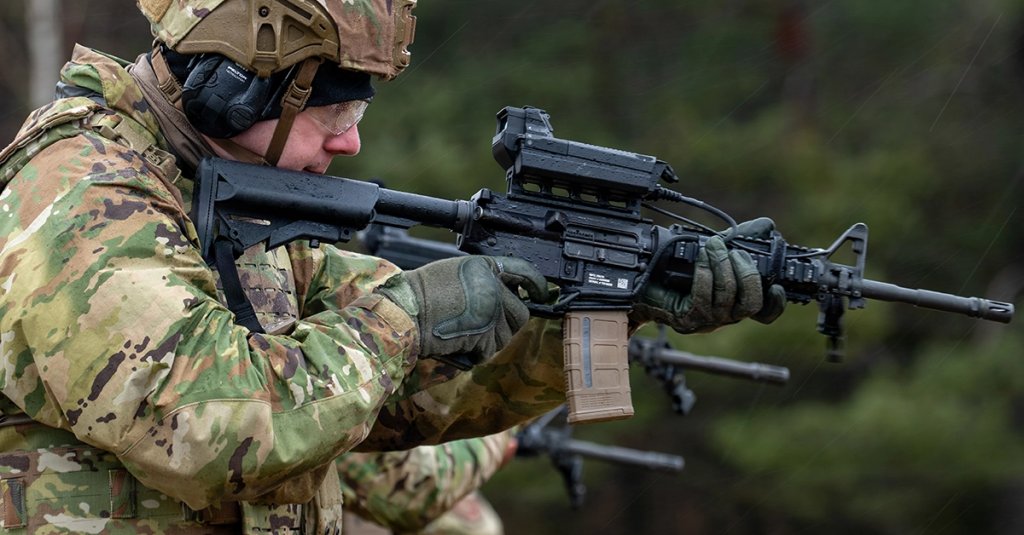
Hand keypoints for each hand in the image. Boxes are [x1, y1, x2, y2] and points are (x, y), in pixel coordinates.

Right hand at [378, 255, 548, 362]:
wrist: (405, 312)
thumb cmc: (421, 294)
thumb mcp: (455, 273)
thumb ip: (482, 280)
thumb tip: (503, 293)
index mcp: (485, 267)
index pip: (524, 270)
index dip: (537, 284)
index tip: (542, 293)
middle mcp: (493, 287)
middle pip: (520, 311)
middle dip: (508, 323)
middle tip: (485, 326)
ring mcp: (491, 311)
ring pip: (506, 335)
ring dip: (489, 340)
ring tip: (464, 332)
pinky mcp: (485, 335)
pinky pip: (490, 349)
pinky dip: (477, 352)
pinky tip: (459, 342)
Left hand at [630, 217, 785, 332]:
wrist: (648, 285)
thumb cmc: (684, 269)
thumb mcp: (718, 252)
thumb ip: (743, 239)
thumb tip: (767, 225)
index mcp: (738, 303)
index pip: (764, 312)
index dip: (776, 303)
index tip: (778, 286)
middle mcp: (727, 316)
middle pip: (750, 304)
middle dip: (747, 274)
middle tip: (736, 252)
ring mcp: (708, 320)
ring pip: (726, 296)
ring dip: (722, 266)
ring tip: (714, 246)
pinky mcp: (688, 319)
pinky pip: (702, 296)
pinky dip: (704, 273)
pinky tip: (701, 258)